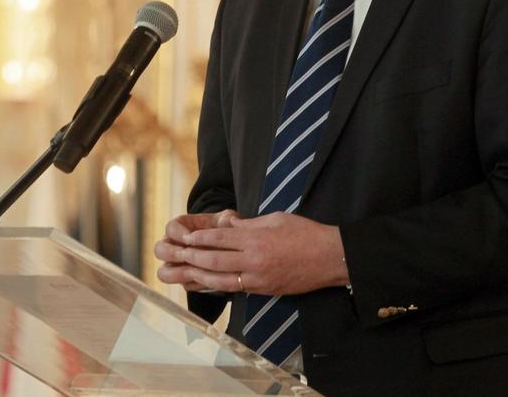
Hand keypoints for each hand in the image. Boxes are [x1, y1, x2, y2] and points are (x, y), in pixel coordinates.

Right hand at [154, 210, 239, 290]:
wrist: (231, 248)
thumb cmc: (225, 230)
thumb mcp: (227, 221)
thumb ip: (228, 219)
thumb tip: (229, 221)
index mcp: (181, 228)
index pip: (170, 228)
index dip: (177, 233)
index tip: (189, 237)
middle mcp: (174, 246)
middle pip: (159, 250)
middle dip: (172, 253)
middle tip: (186, 256)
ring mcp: (177, 265)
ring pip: (164, 272)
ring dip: (177, 273)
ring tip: (192, 271)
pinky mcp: (187, 280)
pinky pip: (184, 284)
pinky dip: (194, 283)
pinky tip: (206, 280)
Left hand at [166, 212, 348, 295]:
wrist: (330, 257)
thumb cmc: (306, 233)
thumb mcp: (276, 219)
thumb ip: (250, 223)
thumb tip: (230, 224)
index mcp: (256, 238)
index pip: (220, 238)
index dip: (200, 238)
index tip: (187, 237)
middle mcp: (254, 259)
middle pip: (214, 260)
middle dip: (193, 258)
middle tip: (177, 255)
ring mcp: (259, 277)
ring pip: (221, 279)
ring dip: (200, 276)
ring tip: (185, 273)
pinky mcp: (265, 289)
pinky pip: (236, 288)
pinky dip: (219, 286)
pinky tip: (208, 284)